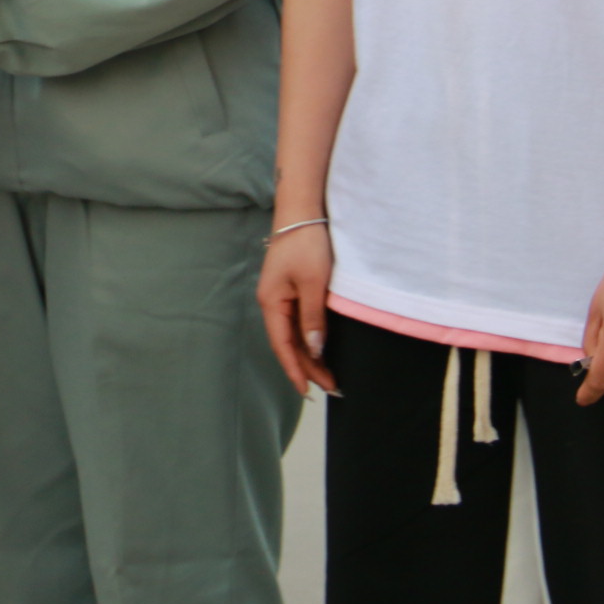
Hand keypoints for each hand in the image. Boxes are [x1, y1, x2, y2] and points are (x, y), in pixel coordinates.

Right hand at [256, 224, 338, 395]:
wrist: (302, 212)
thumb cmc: (306, 245)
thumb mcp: (313, 284)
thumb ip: (313, 319)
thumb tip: (314, 350)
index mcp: (271, 302)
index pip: (282, 345)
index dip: (294, 369)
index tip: (308, 391)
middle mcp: (272, 302)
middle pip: (288, 342)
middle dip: (307, 366)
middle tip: (331, 386)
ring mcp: (280, 295)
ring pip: (293, 333)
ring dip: (310, 354)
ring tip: (329, 374)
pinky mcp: (291, 288)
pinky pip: (298, 321)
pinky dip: (309, 338)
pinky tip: (321, 348)